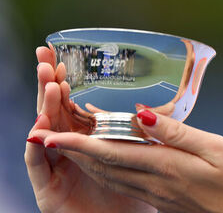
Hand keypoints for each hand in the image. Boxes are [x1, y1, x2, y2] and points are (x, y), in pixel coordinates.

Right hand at [25, 47, 154, 212]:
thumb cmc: (140, 199)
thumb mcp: (152, 162)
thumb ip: (149, 136)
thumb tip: (143, 111)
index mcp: (96, 144)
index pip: (78, 106)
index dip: (70, 83)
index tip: (64, 58)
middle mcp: (74, 155)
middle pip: (58, 113)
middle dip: (50, 86)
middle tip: (46, 59)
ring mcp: (59, 172)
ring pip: (46, 135)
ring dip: (44, 109)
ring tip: (48, 85)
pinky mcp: (50, 193)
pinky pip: (38, 168)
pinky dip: (36, 148)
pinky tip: (38, 131)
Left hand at [31, 111, 222, 212]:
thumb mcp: (217, 148)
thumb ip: (178, 133)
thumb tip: (143, 115)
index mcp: (167, 167)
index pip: (112, 152)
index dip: (79, 143)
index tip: (53, 133)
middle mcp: (156, 183)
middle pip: (104, 165)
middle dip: (73, 150)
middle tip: (49, 132)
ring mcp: (158, 195)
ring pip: (111, 176)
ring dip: (86, 159)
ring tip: (68, 143)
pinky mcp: (163, 201)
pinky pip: (125, 184)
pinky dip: (107, 169)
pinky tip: (106, 160)